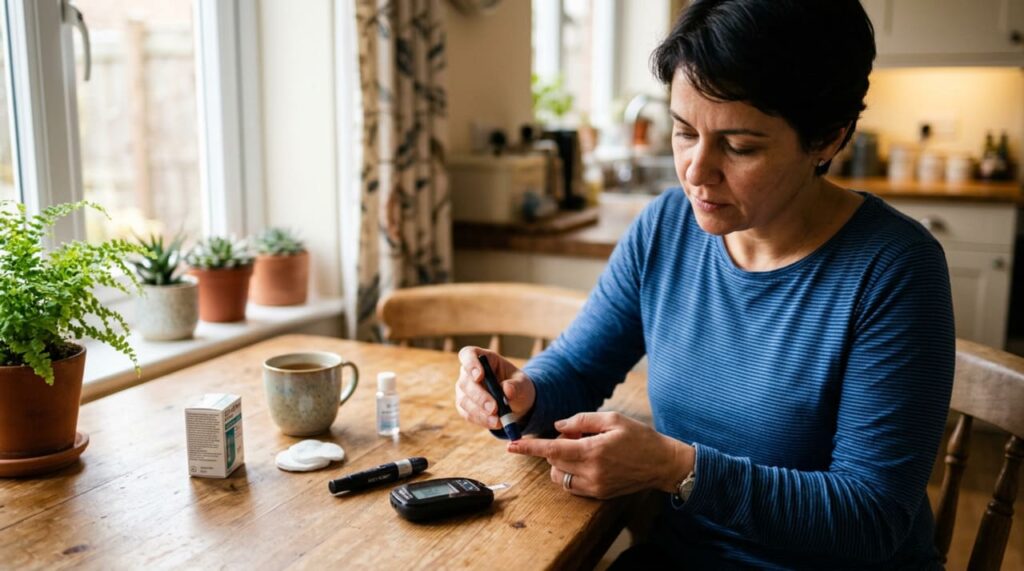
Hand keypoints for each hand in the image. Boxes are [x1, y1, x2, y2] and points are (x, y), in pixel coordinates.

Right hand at [455, 346, 535, 430]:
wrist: (517, 403)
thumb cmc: (518, 387)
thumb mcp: (523, 384)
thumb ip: (516, 385)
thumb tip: (506, 390)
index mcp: (485, 359)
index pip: (468, 354)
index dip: (470, 364)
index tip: (479, 376)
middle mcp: (469, 373)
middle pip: (465, 381)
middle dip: (479, 396)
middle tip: (494, 409)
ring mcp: (465, 390)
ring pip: (464, 400)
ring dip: (480, 412)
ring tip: (498, 421)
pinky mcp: (465, 406)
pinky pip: (468, 414)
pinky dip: (481, 420)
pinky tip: (495, 423)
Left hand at [507, 412, 694, 498]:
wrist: (662, 464)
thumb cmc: (640, 437)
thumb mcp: (612, 419)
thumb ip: (582, 421)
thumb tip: (559, 426)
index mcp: (593, 451)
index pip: (552, 450)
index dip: (530, 448)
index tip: (511, 445)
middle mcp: (591, 473)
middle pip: (554, 461)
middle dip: (556, 446)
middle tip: (575, 434)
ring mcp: (595, 487)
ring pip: (559, 476)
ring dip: (561, 461)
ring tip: (583, 448)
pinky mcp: (599, 494)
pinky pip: (571, 485)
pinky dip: (570, 472)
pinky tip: (587, 460)